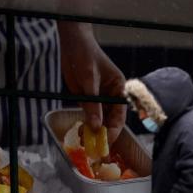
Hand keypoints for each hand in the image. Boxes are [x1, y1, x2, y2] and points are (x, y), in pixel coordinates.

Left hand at [59, 21, 126, 142]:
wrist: (72, 43)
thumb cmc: (85, 56)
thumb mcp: (88, 79)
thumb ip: (93, 104)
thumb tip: (96, 127)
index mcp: (119, 88)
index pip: (120, 115)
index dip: (114, 131)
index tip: (106, 143)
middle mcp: (112, 95)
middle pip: (111, 120)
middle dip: (104, 134)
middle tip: (96, 150)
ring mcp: (100, 97)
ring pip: (99, 120)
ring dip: (94, 132)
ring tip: (87, 146)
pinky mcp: (88, 98)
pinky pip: (88, 115)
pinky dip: (85, 124)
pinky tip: (81, 134)